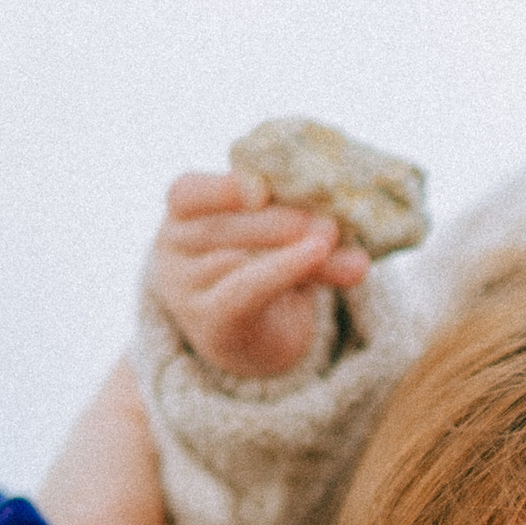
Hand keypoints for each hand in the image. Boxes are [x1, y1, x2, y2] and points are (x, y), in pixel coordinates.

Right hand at [149, 169, 372, 379]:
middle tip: (327, 222)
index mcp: (183, 210)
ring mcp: (185, 288)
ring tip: (332, 243)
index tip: (260, 189)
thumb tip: (351, 241)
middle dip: (282, 221)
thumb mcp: (275, 236)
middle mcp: (174, 247)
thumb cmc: (260, 266)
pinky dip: (284, 272)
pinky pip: (247, 292)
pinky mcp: (210, 322)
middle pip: (225, 227)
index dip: (222, 189)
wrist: (251, 335)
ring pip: (242, 259)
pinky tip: (318, 259)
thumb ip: (304, 229)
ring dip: (295, 251)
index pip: (188, 192)